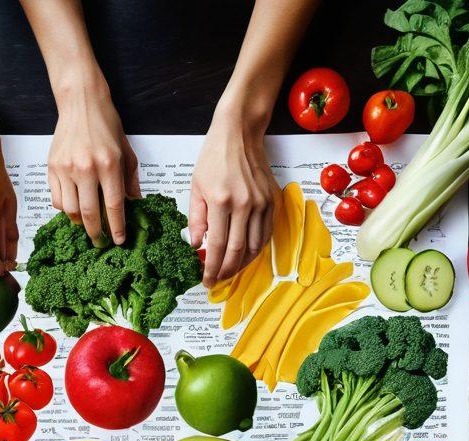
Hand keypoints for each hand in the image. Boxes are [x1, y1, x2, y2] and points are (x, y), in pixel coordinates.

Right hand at [48, 79, 139, 244]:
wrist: (81, 102)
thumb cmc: (105, 125)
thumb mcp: (126, 151)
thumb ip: (130, 179)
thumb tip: (135, 203)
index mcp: (109, 164)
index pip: (114, 206)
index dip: (117, 228)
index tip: (118, 241)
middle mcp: (86, 168)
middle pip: (90, 214)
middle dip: (96, 233)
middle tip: (100, 242)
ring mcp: (67, 168)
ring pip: (71, 211)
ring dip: (80, 222)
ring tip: (86, 224)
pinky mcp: (53, 168)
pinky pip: (57, 200)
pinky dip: (65, 209)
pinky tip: (74, 207)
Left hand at [189, 108, 277, 287]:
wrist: (240, 133)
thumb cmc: (214, 157)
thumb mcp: (196, 187)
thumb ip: (196, 219)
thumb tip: (196, 245)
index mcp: (222, 201)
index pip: (218, 245)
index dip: (212, 267)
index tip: (206, 280)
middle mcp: (245, 204)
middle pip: (238, 251)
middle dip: (226, 270)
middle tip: (216, 280)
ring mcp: (262, 202)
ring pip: (255, 246)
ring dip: (242, 264)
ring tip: (229, 270)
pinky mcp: (272, 200)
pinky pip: (266, 233)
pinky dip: (256, 249)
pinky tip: (245, 255)